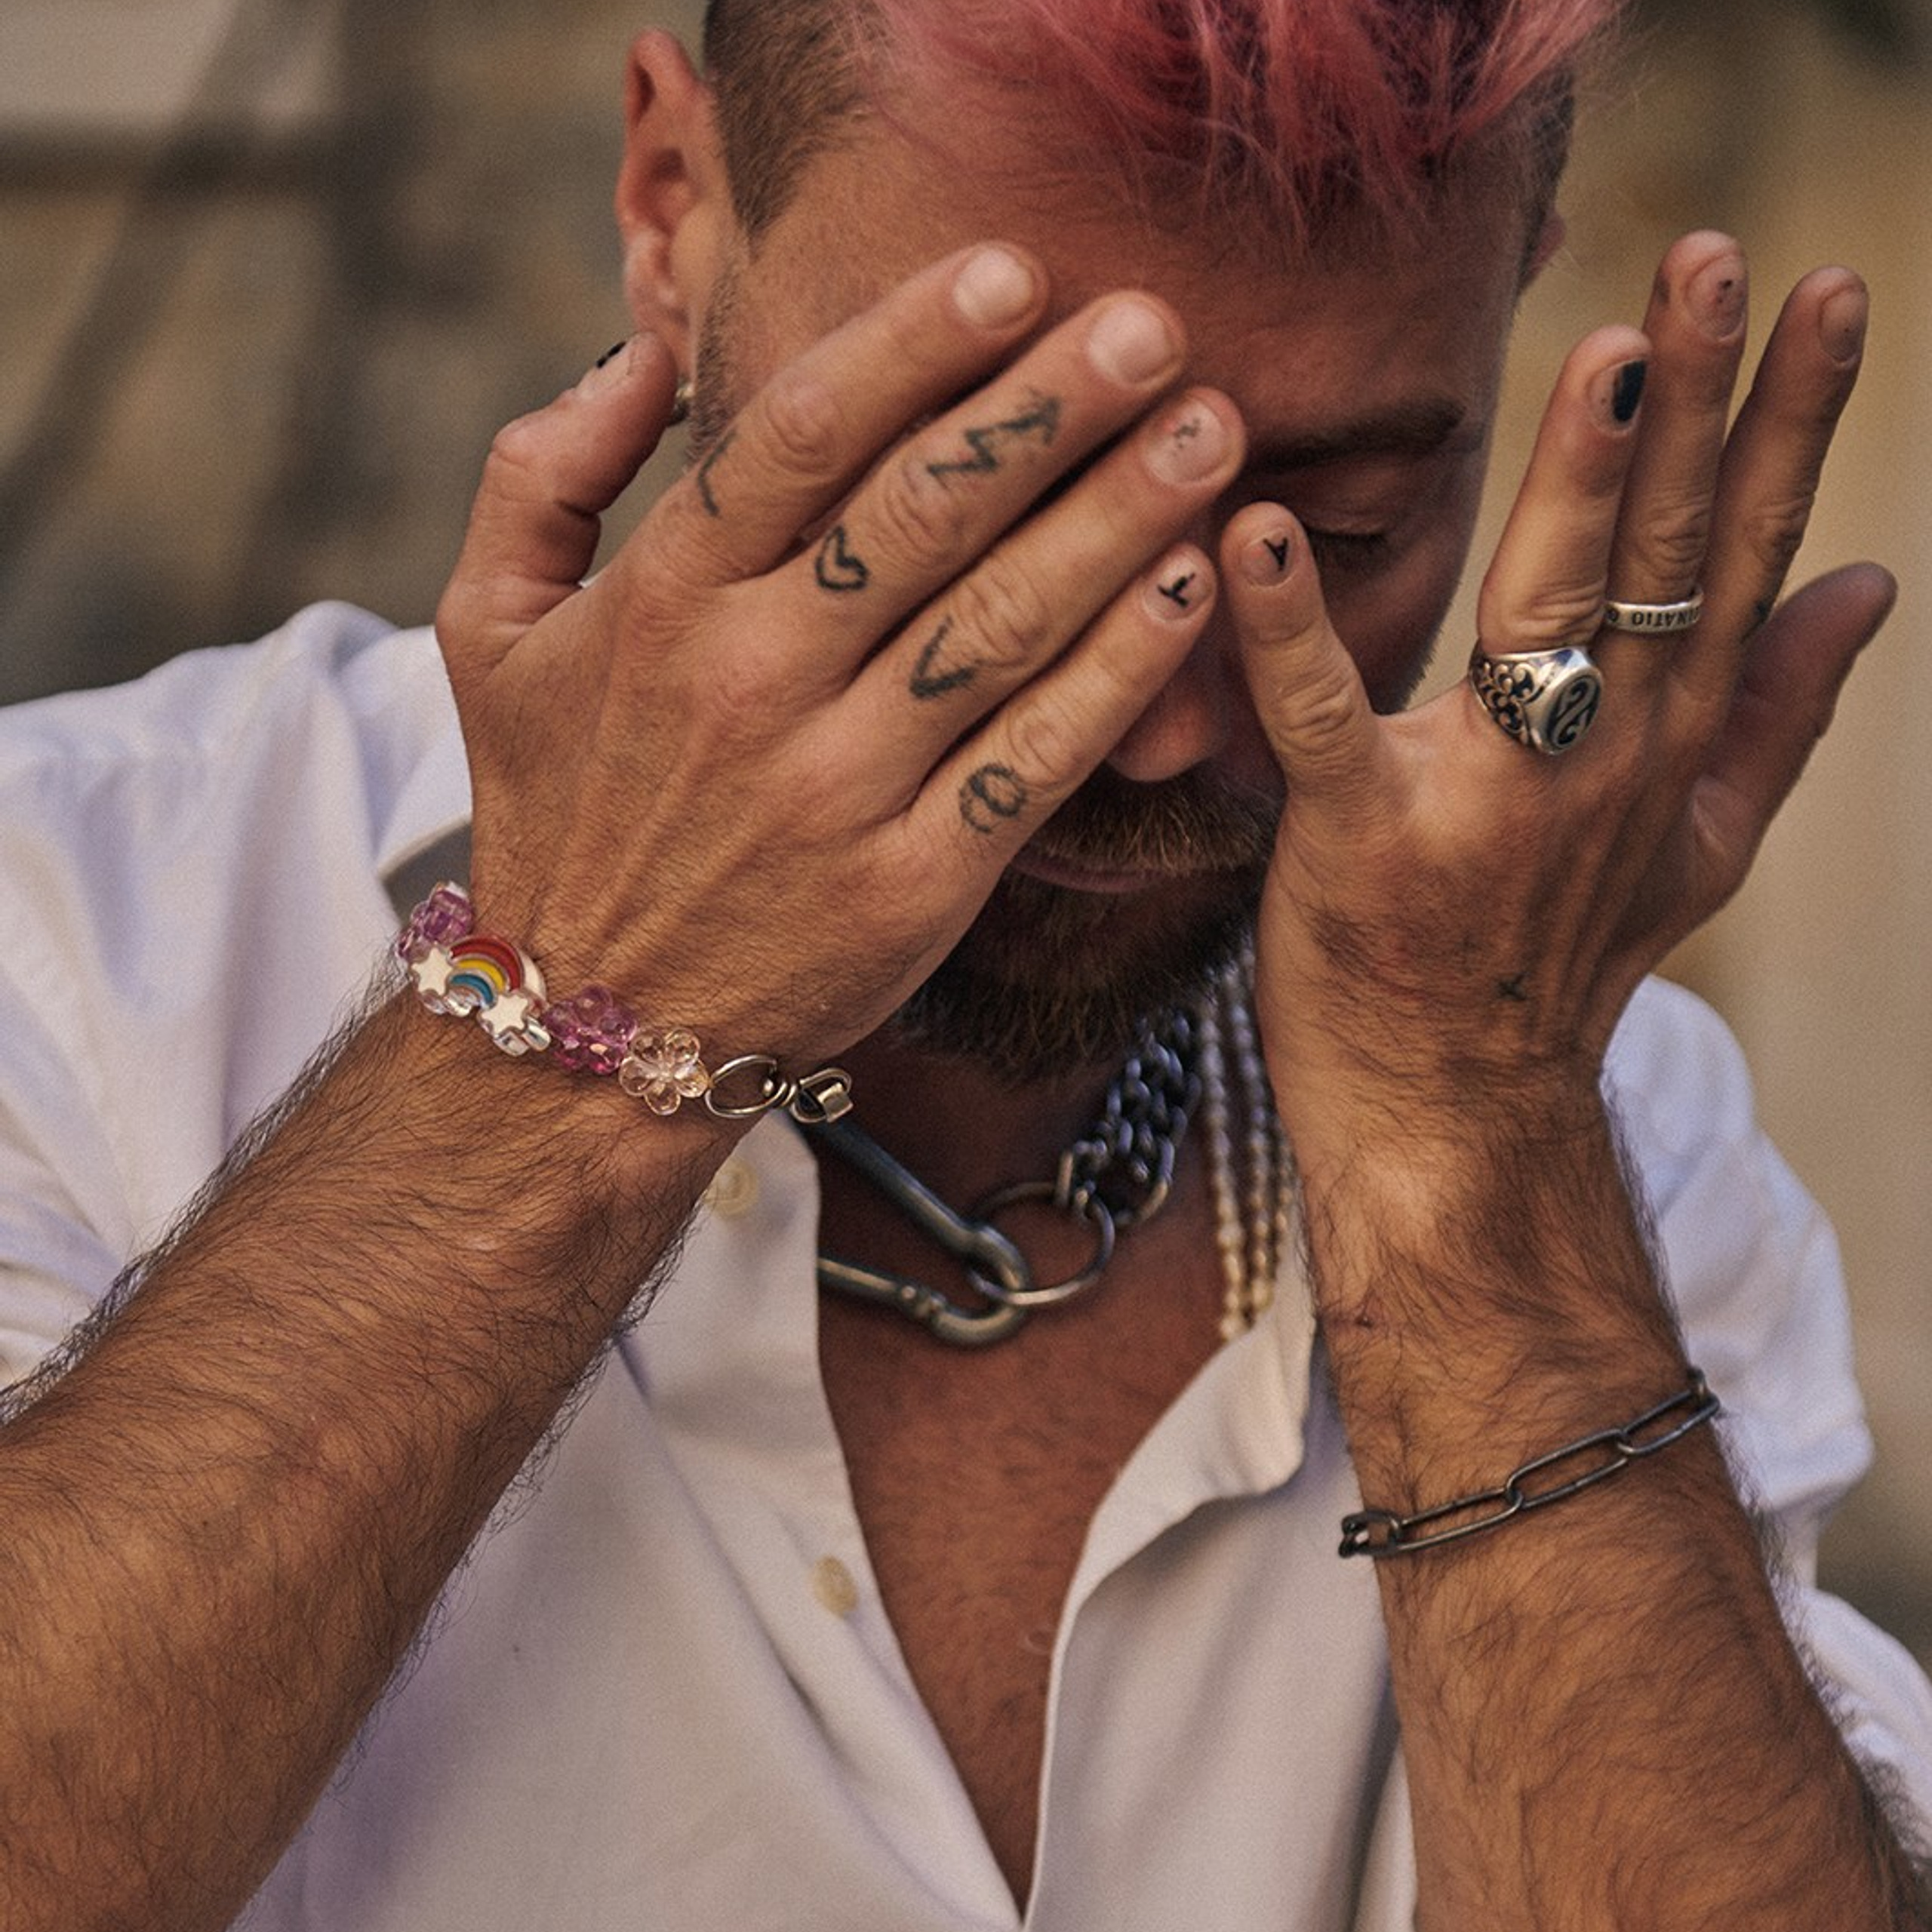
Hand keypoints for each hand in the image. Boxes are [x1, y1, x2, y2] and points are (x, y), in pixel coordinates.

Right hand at [434, 245, 1244, 1070]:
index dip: (917, 344)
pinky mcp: (910, 890)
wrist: (588, 1031)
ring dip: (1117, 520)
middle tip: (1154, 325)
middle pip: (925, 514)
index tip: (1013, 271)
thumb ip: (542, 474)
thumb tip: (647, 354)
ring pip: (1000, 627)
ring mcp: (836, 791)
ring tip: (1207, 433)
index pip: (804, 436)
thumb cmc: (555, 812)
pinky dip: (1120, 676)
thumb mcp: (487, 633)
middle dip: (1052, 408)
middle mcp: (751, 683)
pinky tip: (1190, 593)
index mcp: (662, 601)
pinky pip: (1035, 761)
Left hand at [1222, 233, 1890, 1155]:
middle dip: (1696, 405)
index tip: (1825, 290)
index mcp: (1666, 734)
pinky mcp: (1358, 842)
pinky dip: (1287, 626)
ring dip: (1575, 487)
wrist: (1456, 1113)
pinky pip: (1322, 719)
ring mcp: (1484, 800)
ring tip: (1602, 358)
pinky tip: (1255, 530)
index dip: (1788, 422)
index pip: (1743, 551)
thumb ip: (1779, 708)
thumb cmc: (1558, 965)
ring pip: (1545, 618)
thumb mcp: (1701, 843)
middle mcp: (1599, 755)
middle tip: (1712, 261)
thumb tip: (1874, 581)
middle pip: (1662, 557)